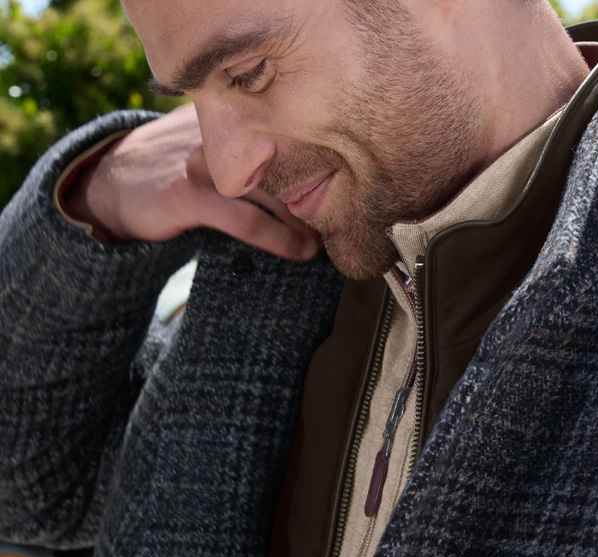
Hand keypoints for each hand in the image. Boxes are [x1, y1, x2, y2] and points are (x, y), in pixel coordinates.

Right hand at [62, 103, 321, 260]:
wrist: (110, 186)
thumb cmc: (170, 172)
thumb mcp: (211, 149)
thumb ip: (249, 153)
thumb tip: (305, 178)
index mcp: (227, 121)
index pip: (286, 139)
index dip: (318, 168)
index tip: (342, 192)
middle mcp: (218, 135)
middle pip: (287, 166)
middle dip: (318, 196)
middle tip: (343, 221)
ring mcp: (204, 165)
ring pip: (274, 194)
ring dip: (307, 222)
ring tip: (325, 241)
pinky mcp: (191, 196)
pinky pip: (248, 221)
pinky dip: (280, 239)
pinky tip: (300, 251)